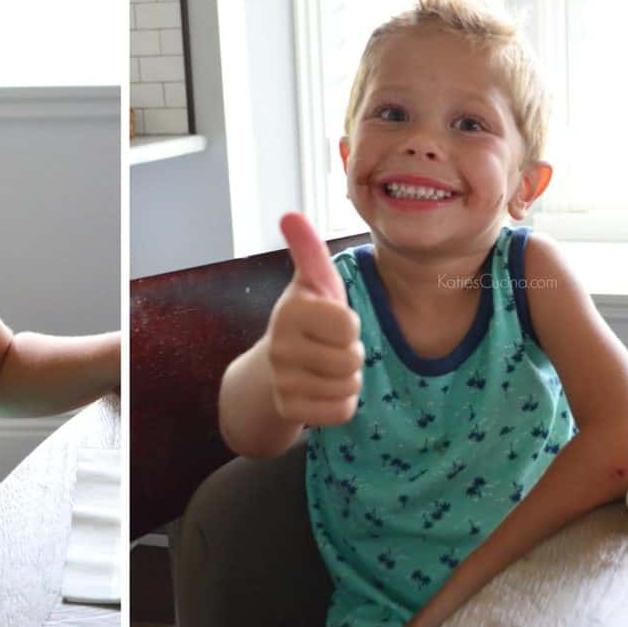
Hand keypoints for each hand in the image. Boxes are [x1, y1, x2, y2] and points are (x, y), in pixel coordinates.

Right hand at [264, 212, 364, 425]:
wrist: (276, 364)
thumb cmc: (309, 317)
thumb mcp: (314, 282)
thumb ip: (308, 249)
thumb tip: (290, 215)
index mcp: (290, 311)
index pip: (348, 326)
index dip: (349, 324)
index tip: (331, 320)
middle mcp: (279, 347)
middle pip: (351, 359)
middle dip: (350, 353)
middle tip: (329, 346)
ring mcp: (281, 381)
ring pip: (347, 387)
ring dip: (347, 378)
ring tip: (326, 365)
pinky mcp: (288, 410)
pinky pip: (340, 412)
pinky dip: (340, 403)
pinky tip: (322, 388)